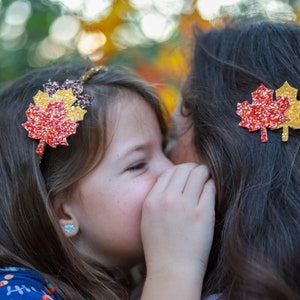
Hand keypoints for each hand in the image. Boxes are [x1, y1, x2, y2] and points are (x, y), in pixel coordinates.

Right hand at [141, 163, 214, 277]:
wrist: (172, 270)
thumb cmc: (160, 246)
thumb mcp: (148, 218)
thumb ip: (156, 197)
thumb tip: (172, 179)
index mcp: (152, 200)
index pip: (169, 172)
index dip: (180, 171)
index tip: (186, 176)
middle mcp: (167, 200)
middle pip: (184, 169)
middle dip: (193, 169)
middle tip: (199, 175)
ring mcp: (186, 207)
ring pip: (199, 174)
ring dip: (204, 175)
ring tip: (206, 181)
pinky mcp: (203, 214)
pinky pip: (210, 188)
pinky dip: (211, 186)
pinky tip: (210, 193)